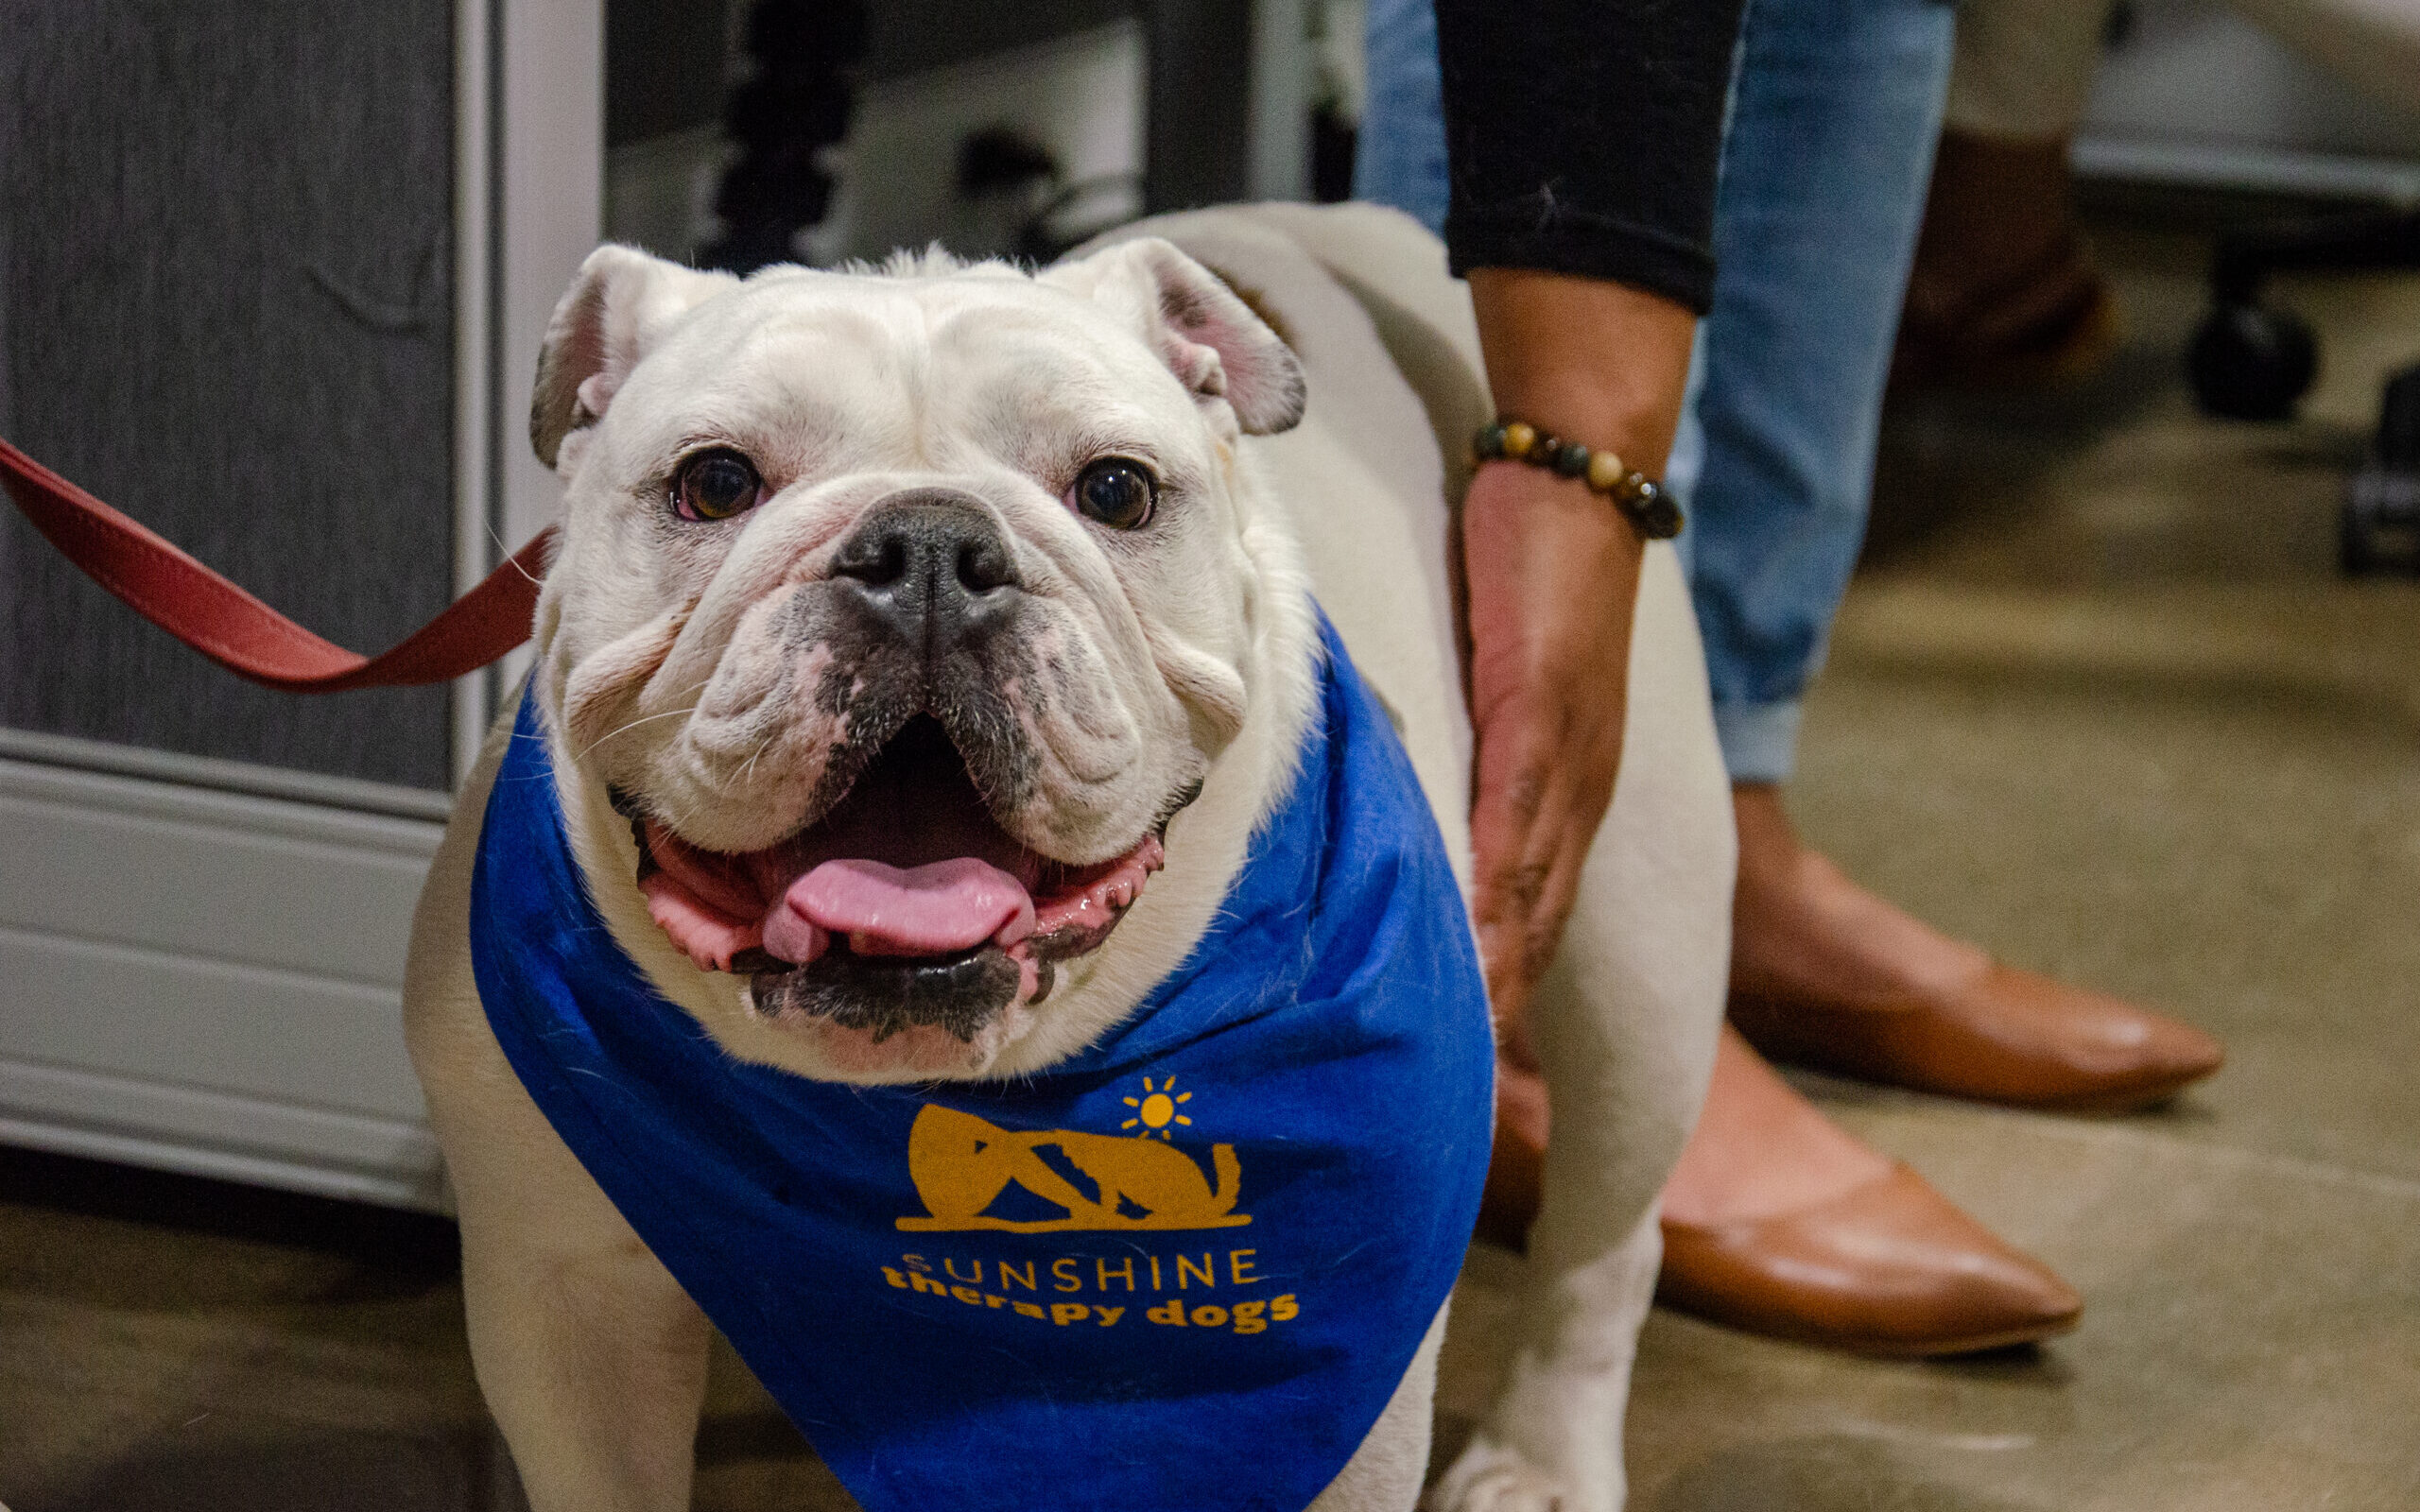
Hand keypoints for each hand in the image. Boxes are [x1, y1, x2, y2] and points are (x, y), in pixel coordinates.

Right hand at [1461, 269, 1693, 1054]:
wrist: (1577, 478)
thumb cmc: (1532, 569)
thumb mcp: (1504, 677)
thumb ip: (1472, 746)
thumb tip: (1417, 812)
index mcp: (1564, 789)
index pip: (1534, 916)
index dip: (1507, 995)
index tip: (1470, 1076)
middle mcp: (1573, 792)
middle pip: (1538, 929)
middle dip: (1503, 1016)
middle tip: (1456, 1101)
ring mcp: (1563, 760)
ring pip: (1532, 896)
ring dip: (1500, 979)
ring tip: (1459, 1058)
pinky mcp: (1540, 718)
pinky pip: (1516, 825)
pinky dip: (1496, 896)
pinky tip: (1470, 949)